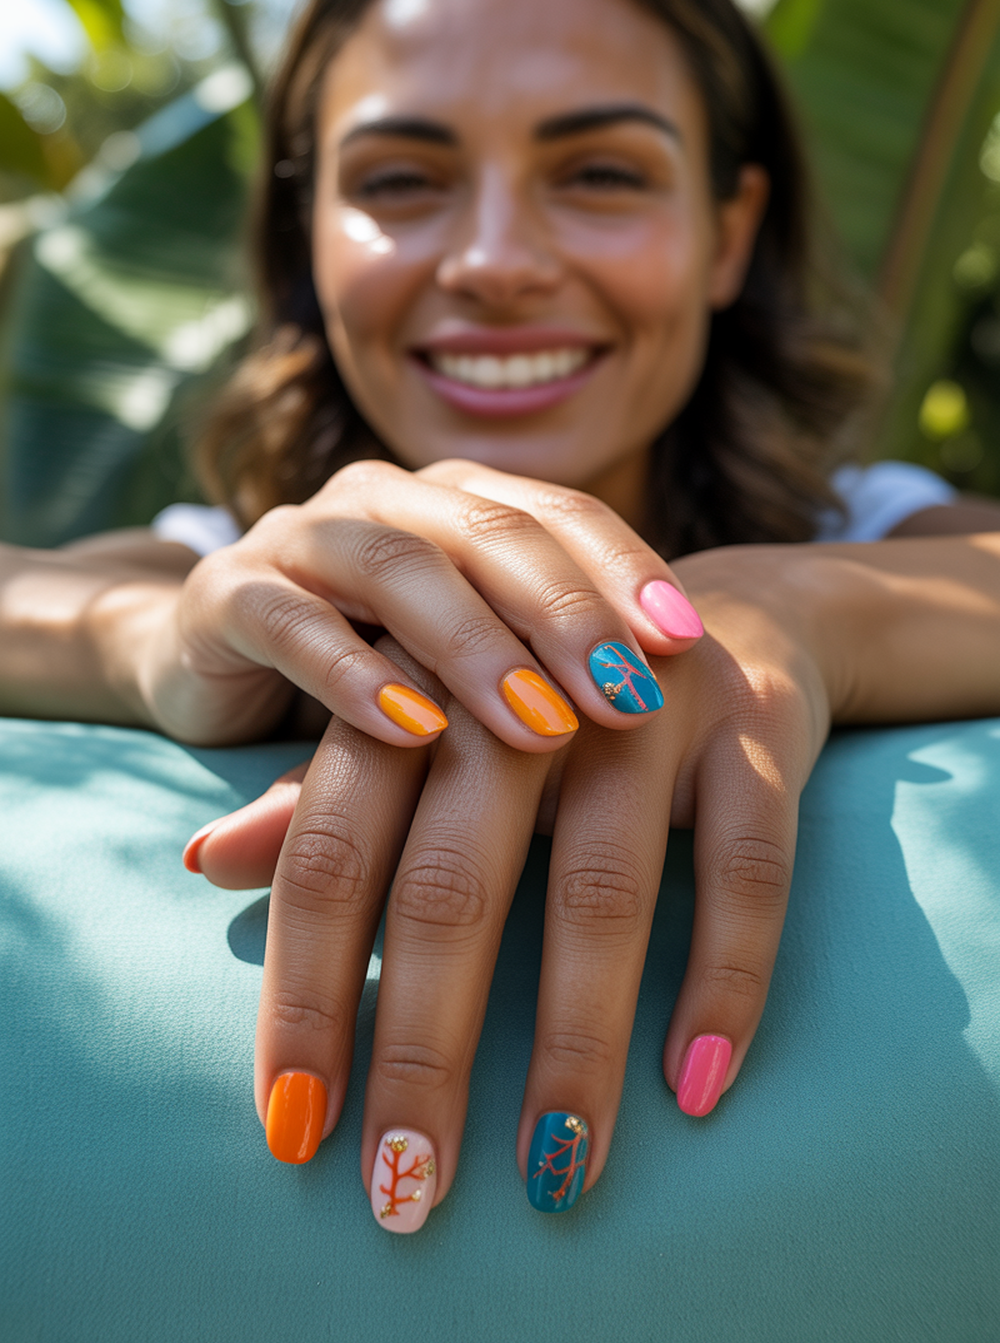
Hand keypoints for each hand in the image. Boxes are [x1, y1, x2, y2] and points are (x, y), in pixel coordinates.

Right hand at [137, 460, 701, 748]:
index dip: (626, 569)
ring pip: (397, 566)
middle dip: (568, 614)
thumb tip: (673, 704)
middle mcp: (383, 499)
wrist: (211, 660)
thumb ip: (543, 662)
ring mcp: (300, 537)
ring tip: (540, 723)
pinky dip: (353, 673)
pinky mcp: (227, 593)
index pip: (560, 512)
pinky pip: (293, 621)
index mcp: (453, 501)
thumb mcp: (464, 664)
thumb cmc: (370, 666)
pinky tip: (411, 731)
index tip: (687, 643)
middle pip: (489, 531)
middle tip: (629, 696)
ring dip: (474, 646)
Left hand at [189, 546, 832, 1226]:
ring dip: (576, 1039)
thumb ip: (321, 796)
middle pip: (456, 875)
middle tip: (404, 1184)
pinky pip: (749, 866)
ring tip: (553, 1168)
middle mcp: (527, 688)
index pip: (334, 844)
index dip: (306, 987)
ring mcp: (651, 707)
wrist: (717, 613)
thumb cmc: (536, 697)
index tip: (293, 1123)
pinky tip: (695, 1086)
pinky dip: (726, 976)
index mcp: (421, 686)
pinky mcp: (756, 732)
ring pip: (605, 883)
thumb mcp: (425, 730)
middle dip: (423, 1042)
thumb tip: (206, 864)